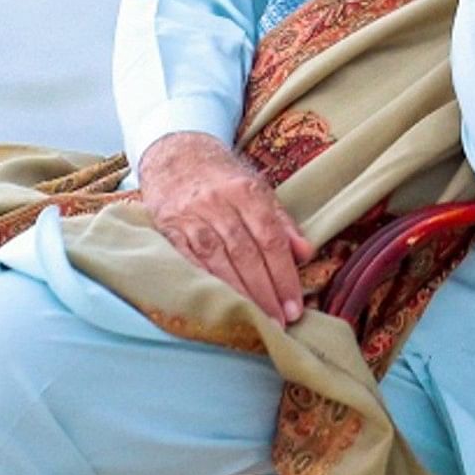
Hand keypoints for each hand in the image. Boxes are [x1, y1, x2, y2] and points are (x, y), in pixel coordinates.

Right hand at [140, 132, 311, 321]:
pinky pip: (188, 260)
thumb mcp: (257, 189)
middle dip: (265, 291)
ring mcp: (190, 215)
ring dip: (238, 293)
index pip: (271, 239)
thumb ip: (281, 222)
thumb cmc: (223, 178)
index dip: (284, 275)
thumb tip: (305, 253)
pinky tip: (220, 302)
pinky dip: (205, 282)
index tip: (295, 305)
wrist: (175, 154)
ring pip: (217, 259)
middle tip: (280, 321)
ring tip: (256, 319)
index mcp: (246, 191)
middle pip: (245, 253)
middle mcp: (217, 202)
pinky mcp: (168, 227)